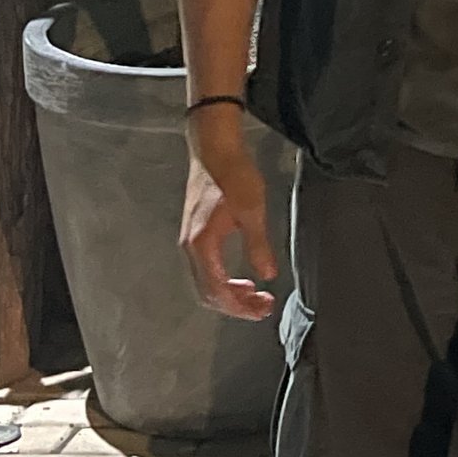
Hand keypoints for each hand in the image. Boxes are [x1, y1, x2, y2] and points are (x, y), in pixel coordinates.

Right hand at [180, 105, 279, 321]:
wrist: (213, 148)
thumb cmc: (234, 175)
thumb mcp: (253, 210)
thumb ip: (258, 246)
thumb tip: (268, 276)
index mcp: (202, 246)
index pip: (217, 292)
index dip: (240, 307)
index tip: (263, 308)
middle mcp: (190, 248)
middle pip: (207, 293)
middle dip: (236, 305)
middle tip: (264, 306)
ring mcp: (189, 241)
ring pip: (205, 283)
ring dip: (230, 294)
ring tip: (256, 294)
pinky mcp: (194, 234)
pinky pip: (205, 270)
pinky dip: (223, 280)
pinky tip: (242, 276)